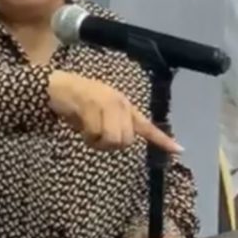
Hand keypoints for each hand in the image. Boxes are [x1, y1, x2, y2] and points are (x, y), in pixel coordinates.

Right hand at [47, 70, 181, 152]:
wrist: (57, 87)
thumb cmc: (77, 102)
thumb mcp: (99, 113)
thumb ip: (113, 124)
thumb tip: (120, 142)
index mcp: (124, 105)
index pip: (146, 125)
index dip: (162, 139)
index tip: (180, 150)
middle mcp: (119, 103)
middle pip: (126, 140)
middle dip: (110, 144)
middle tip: (95, 137)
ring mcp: (106, 104)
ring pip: (113, 139)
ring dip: (98, 142)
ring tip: (87, 132)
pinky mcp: (92, 107)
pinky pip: (95, 134)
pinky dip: (87, 137)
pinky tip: (79, 127)